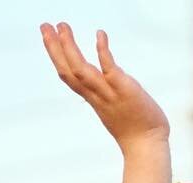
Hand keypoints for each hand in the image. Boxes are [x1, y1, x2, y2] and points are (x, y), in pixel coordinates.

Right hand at [40, 22, 167, 144]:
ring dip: (69, 47)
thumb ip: (110, 92)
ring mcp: (108, 93)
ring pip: (81, 71)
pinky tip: (100, 35)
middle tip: (45, 26)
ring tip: (62, 26)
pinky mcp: (123, 90)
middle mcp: (97, 96)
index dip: (58, 57)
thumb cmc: (136, 130)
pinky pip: (109, 69)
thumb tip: (110, 77)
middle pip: (68, 72)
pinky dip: (102, 51)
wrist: (147, 147)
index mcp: (94, 99)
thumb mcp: (116, 108)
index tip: (50, 38)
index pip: (70, 77)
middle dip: (54, 49)